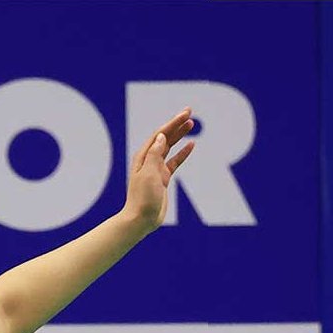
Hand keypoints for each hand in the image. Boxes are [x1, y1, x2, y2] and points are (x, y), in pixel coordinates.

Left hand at [123, 107, 195, 232]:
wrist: (141, 219)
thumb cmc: (143, 198)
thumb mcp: (149, 174)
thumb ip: (155, 155)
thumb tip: (161, 136)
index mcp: (143, 157)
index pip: (159, 135)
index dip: (172, 123)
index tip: (186, 113)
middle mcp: (148, 160)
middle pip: (164, 137)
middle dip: (176, 124)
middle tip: (190, 112)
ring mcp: (156, 169)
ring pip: (169, 147)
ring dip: (179, 135)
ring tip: (191, 124)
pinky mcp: (162, 178)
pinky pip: (174, 162)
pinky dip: (182, 153)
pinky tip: (192, 145)